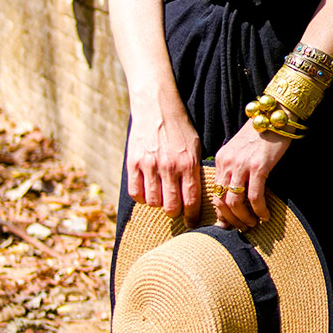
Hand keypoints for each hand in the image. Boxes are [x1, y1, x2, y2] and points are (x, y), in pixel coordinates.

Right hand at [124, 105, 203, 226]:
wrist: (156, 108)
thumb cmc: (180, 129)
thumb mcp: (196, 147)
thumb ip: (195, 171)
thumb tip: (199, 196)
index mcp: (189, 164)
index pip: (191, 200)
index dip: (192, 217)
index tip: (192, 224)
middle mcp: (169, 167)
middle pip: (171, 206)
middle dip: (175, 213)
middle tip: (177, 211)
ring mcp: (149, 166)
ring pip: (153, 202)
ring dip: (158, 204)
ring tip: (162, 199)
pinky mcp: (132, 163)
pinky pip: (135, 192)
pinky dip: (141, 197)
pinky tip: (148, 192)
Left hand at [211, 123, 291, 228]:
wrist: (276, 114)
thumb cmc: (262, 133)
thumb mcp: (241, 150)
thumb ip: (236, 168)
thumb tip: (237, 193)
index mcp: (221, 160)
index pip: (214, 193)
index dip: (221, 213)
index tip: (230, 223)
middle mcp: (227, 164)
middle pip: (221, 201)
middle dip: (231, 220)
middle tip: (242, 228)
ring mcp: (242, 165)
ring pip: (235, 202)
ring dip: (244, 218)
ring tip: (253, 224)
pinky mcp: (259, 166)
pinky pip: (255, 196)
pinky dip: (260, 210)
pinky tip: (266, 215)